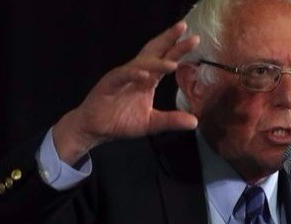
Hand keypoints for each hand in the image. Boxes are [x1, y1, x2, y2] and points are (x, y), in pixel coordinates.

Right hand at [53, 21, 199, 164]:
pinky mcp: (109, 84)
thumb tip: (194, 122)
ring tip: (173, 63)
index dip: (178, 48)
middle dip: (168, 40)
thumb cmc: (121, 121)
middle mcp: (136, 74)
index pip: (165, 59)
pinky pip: (122, 76)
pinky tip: (144, 76)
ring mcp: (122, 77)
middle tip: (183, 27)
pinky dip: (133, 75)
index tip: (195, 39)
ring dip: (156, 63)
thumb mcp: (151, 123)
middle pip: (154, 52)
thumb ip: (171, 120)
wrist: (96, 129)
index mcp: (148, 80)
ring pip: (140, 64)